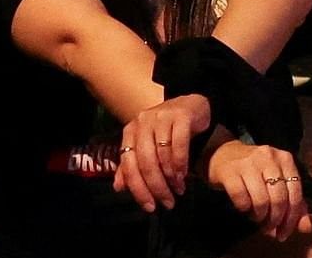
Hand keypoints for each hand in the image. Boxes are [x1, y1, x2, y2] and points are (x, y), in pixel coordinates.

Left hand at [114, 91, 210, 210]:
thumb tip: (119, 187)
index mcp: (130, 131)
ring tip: (178, 190)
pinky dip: (180, 163)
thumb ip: (132, 166)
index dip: (138, 189)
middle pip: (145, 161)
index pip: (129, 164)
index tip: (150, 206)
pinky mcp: (181, 114)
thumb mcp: (147, 147)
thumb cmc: (167, 130)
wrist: (192, 105)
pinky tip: (184, 174)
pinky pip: (179, 144)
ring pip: (162, 154)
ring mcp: (162, 115)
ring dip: (171, 177)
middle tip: (167, 202)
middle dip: (157, 186)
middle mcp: (143, 121)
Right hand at [204, 138, 309, 240]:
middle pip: (279, 199)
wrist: (224, 155)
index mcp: (286, 159)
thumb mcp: (277, 182)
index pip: (296, 194)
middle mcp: (269, 157)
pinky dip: (244, 209)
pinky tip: (244, 208)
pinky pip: (241, 198)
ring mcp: (249, 163)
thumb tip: (306, 228)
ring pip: (261, 200)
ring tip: (256, 217)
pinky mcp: (230, 171)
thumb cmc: (255, 171)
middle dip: (275, 221)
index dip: (292, 219)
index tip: (284, 234)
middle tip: (269, 229)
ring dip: (259, 216)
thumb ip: (294, 204)